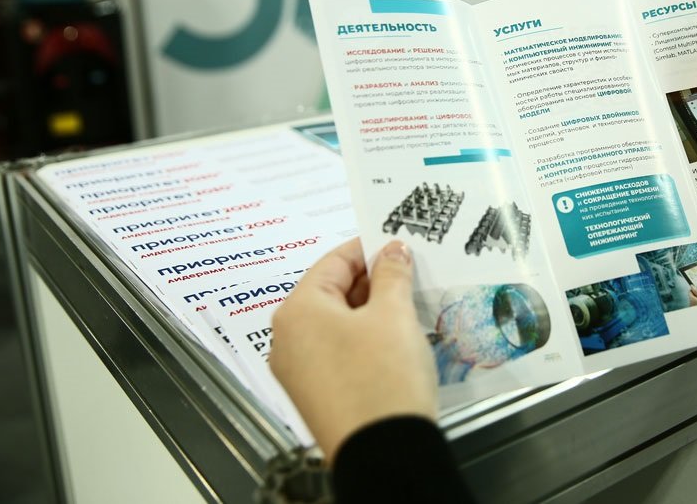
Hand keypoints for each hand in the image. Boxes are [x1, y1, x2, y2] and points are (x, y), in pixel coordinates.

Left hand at [269, 238, 436, 462]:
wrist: (384, 453)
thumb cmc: (382, 379)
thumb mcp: (394, 315)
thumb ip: (392, 275)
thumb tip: (392, 252)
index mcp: (298, 311)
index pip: (334, 261)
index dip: (369, 249)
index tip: (397, 245)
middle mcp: (287, 339)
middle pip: (331, 292)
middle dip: (372, 281)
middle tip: (409, 274)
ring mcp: (299, 371)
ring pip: (336, 324)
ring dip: (371, 311)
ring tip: (408, 306)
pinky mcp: (317, 395)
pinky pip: (338, 352)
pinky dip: (364, 339)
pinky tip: (395, 340)